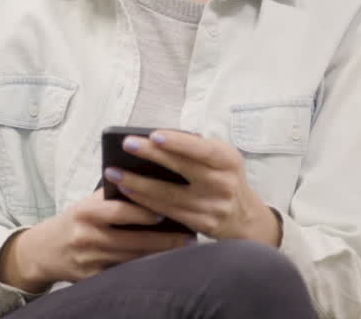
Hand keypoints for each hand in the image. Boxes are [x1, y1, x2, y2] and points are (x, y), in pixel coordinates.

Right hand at [0, 189, 190, 292]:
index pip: (119, 210)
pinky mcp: (92, 279)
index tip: (168, 211)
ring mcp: (90, 261)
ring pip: (132, 259)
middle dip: (163, 239)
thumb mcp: (86, 204)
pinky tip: (163, 266)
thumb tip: (150, 185)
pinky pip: (123, 274)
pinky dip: (144, 269)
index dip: (144, 211)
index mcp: (85, 212)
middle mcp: (86, 236)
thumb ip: (112, 197)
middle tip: (190, 236)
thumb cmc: (73, 222)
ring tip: (183, 249)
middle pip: (132, 239)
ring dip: (160, 255)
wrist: (43, 251)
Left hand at [104, 130, 280, 245]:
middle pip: (183, 168)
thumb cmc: (225, 178)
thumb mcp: (221, 159)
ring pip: (169, 195)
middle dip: (152, 155)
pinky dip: (144, 201)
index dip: (178, 142)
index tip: (154, 135)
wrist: (246, 219)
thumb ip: (196, 148)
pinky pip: (168, 212)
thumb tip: (156, 139)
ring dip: (137, 183)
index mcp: (228, 160)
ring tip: (113, 173)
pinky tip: (127, 192)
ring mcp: (213, 206)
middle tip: (127, 144)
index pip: (202, 149)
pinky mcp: (202, 224)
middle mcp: (224, 183)